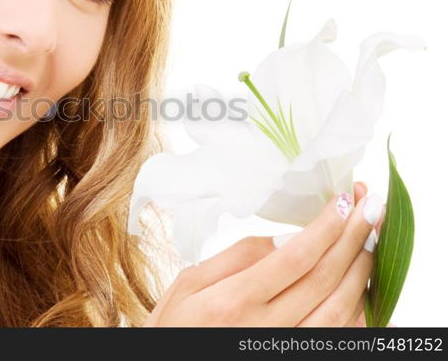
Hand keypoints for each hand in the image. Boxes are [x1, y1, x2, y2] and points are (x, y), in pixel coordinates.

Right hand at [144, 181, 383, 325]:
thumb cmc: (174, 327)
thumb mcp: (187, 284)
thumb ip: (234, 260)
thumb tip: (283, 239)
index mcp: (232, 301)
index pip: (294, 258)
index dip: (325, 228)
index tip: (342, 200)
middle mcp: (263, 330)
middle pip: (324, 279)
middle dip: (354, 238)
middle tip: (370, 207)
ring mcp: (282, 349)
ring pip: (340, 311)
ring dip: (362, 271)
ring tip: (371, 239)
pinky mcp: (294, 358)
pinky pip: (337, 337)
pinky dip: (358, 310)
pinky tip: (362, 284)